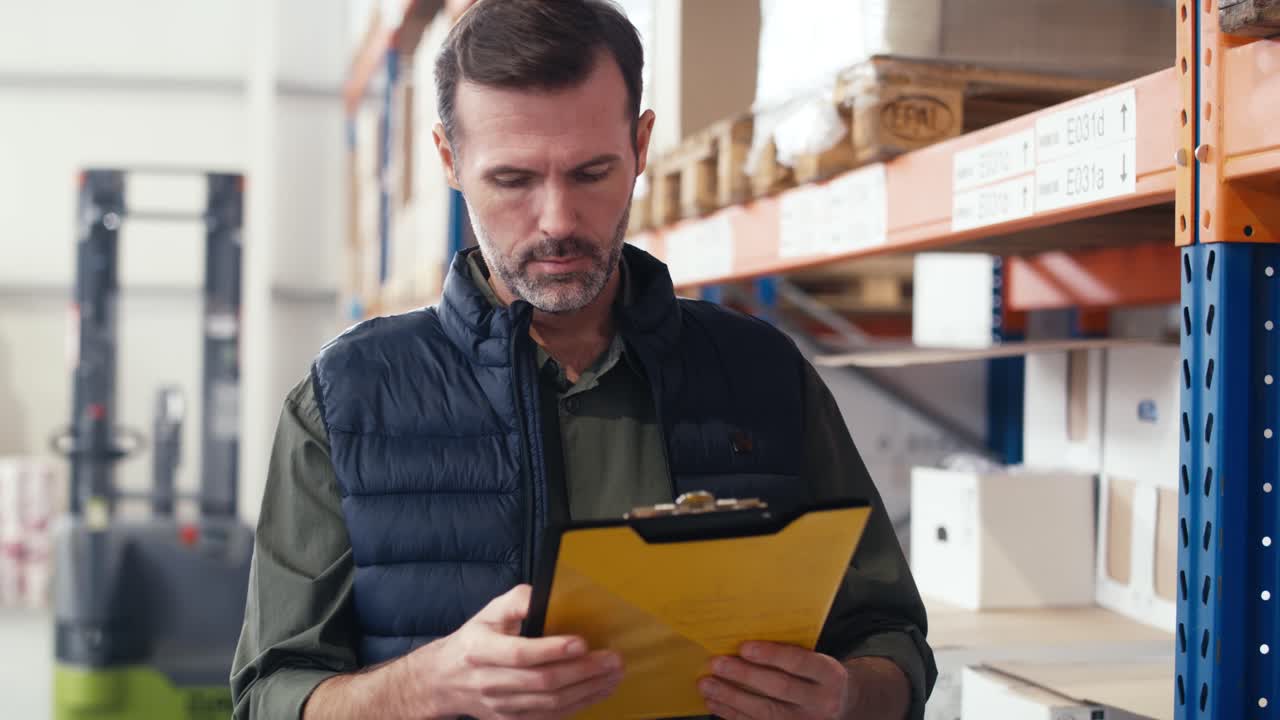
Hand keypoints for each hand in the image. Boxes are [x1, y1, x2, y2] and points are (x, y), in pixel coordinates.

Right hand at [411, 584, 623, 718]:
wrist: (445, 679)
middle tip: (611, 660)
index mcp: (480, 650)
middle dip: (582, 671)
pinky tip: (597, 691)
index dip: (552, 650)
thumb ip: (518, 601)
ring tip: (612, 675)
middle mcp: (489, 681)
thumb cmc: (475, 640)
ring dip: (587, 690)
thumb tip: (548, 595)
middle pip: (542, 681)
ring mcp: (500, 706)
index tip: (582, 642)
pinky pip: (549, 718)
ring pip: (550, 704)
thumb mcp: (489, 612)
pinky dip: (578, 705)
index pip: (520, 654)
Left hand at [699, 641, 849, 718]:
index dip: (770, 654)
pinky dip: (733, 714)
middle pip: (780, 687)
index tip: (743, 647)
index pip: (798, 662)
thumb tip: (743, 643)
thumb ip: (790, 652)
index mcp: (830, 674)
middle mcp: (823, 701)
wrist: (842, 705)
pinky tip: (715, 704)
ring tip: (707, 685)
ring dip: (731, 698)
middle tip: (716, 664)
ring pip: (766, 712)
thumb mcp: (816, 660)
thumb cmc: (818, 675)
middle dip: (744, 675)